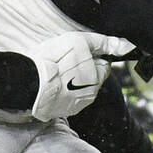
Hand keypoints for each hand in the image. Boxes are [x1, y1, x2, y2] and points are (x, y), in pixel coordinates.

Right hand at [9, 32, 135, 121]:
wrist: (28, 82)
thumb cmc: (52, 61)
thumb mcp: (79, 42)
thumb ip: (102, 43)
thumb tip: (125, 45)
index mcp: (96, 79)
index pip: (104, 64)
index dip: (93, 56)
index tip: (79, 53)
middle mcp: (89, 95)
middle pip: (92, 78)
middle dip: (83, 69)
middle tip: (66, 62)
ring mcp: (75, 105)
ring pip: (80, 89)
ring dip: (72, 81)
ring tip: (57, 73)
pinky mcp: (61, 111)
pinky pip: (67, 98)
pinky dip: (62, 91)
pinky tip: (52, 84)